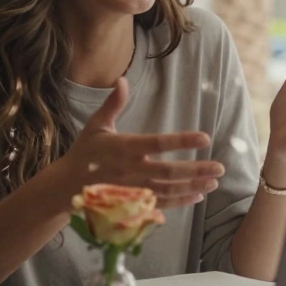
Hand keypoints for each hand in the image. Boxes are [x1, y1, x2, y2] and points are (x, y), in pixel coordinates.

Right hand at [49, 78, 223, 209]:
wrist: (66, 186)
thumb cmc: (84, 152)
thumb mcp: (96, 126)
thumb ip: (113, 104)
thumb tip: (122, 80)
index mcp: (123, 148)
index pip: (158, 143)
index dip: (183, 140)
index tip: (205, 137)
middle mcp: (130, 171)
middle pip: (170, 172)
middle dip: (197, 170)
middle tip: (220, 167)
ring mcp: (132, 190)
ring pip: (168, 190)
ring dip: (193, 187)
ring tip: (214, 183)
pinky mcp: (132, 203)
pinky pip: (160, 204)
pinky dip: (179, 201)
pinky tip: (196, 196)